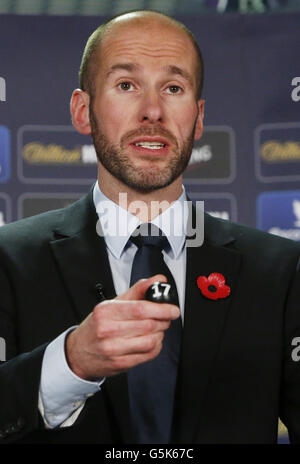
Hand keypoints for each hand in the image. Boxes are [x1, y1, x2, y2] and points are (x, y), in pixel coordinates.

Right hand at [65, 274, 179, 379]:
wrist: (78, 353)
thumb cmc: (97, 325)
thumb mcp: (113, 303)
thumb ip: (138, 290)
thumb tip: (158, 280)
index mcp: (106, 311)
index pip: (140, 309)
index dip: (162, 309)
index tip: (173, 309)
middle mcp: (108, 330)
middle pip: (148, 325)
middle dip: (163, 320)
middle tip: (165, 317)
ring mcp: (113, 348)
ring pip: (150, 341)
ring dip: (160, 334)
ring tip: (157, 329)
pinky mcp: (120, 363)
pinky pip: (148, 354)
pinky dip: (156, 347)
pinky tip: (152, 341)